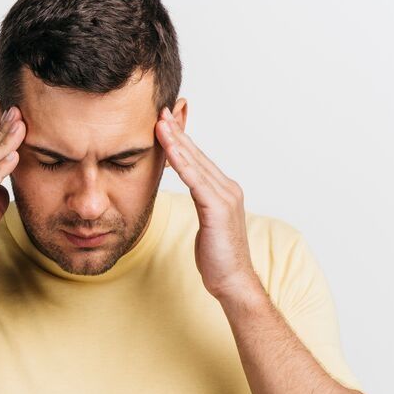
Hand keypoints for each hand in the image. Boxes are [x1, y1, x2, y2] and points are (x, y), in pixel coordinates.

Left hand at [156, 106, 260, 301]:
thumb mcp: (205, 223)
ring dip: (176, 142)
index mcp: (224, 191)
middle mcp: (228, 189)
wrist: (233, 281)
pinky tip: (169, 150)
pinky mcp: (218, 210)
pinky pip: (195, 181)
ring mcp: (225, 197)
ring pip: (196, 164)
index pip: (198, 160)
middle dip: (177, 133)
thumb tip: (190, 190)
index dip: (181, 140)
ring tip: (160, 123)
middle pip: (198, 155)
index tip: (163, 123)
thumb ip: (200, 202)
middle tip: (159, 112)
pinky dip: (182, 163)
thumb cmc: (218, 257)